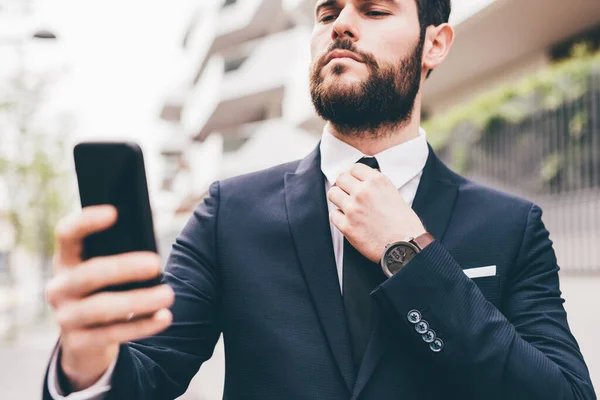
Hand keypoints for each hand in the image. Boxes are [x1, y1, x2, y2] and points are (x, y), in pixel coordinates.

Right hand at [46, 205, 174, 390]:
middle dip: (124, 267)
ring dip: (139, 300)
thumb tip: (151, 248)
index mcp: (67, 261)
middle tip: (156, 263)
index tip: (114, 212)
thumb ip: (119, 256)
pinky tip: (164, 317)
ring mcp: (66, 317)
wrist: (85, 342)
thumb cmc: (104, 293)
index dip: (85, 222)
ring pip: (102, 308)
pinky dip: (142, 325)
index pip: (66, 235)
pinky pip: (112, 334)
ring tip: (168, 295)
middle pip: (90, 273)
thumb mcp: (106, 274)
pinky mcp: (78, 343)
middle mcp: (60, 287)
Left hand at [327, 163, 425, 262]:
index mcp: (378, 182)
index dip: (353, 175)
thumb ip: (377, 186)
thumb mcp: (395, 194)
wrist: (406, 246)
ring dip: (338, 199)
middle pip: (340, 178)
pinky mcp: (347, 226)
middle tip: (346, 193)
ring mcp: (353, 208)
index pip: (355, 168)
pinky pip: (333, 215)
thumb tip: (363, 182)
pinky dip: (339, 218)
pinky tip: (348, 221)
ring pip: (332, 194)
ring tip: (345, 206)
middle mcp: (363, 192)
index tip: (353, 181)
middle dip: (342, 185)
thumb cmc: (405, 224)